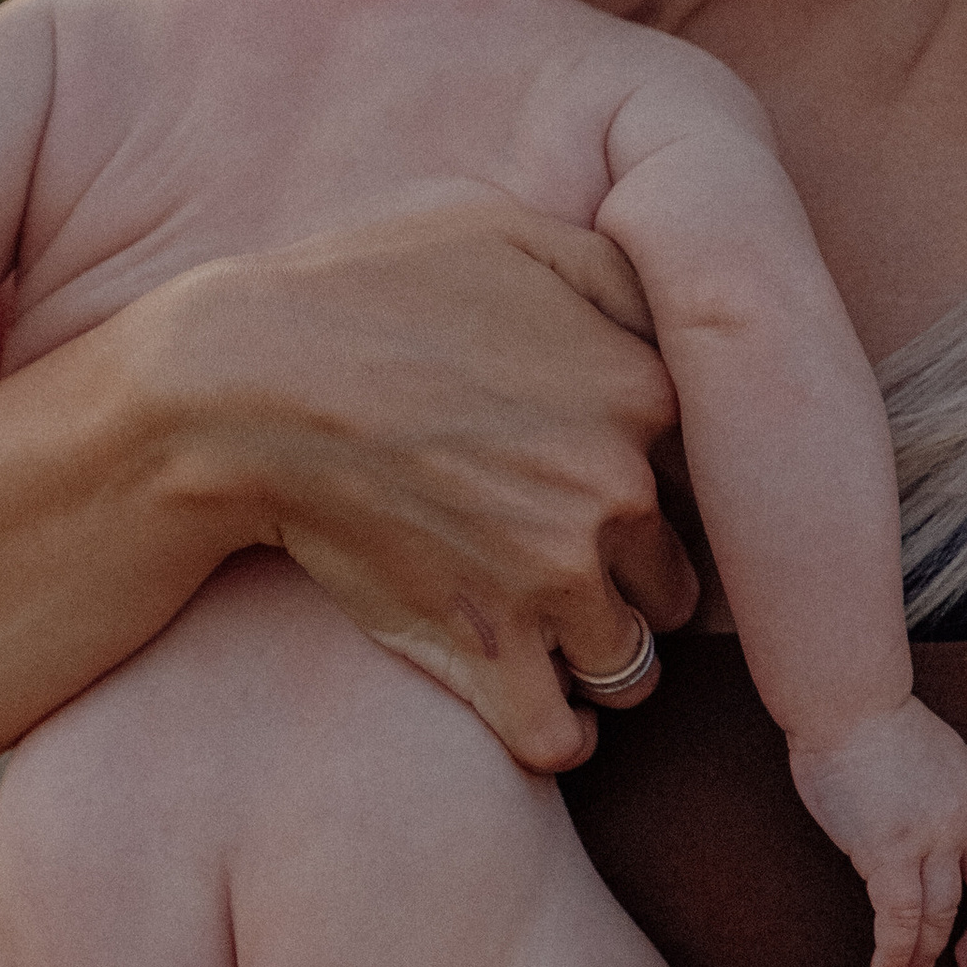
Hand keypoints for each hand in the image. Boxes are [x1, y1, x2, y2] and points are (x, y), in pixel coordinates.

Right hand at [179, 191, 700, 772]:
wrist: (245, 383)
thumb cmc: (367, 286)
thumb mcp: (509, 230)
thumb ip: (618, 271)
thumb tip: (679, 310)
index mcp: (644, 392)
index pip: (720, 474)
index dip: (676, 487)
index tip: (633, 491)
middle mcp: (619, 495)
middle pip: (680, 578)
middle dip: (640, 580)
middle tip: (581, 564)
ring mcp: (557, 583)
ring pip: (633, 663)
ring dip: (604, 658)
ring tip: (559, 636)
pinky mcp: (486, 651)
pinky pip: (559, 736)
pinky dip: (558, 735)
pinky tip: (547, 712)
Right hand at [790, 703, 966, 966]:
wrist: (846, 701)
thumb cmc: (868, 718)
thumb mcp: (929, 748)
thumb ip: (934, 786)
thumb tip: (914, 817)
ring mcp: (932, 836)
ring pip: (943, 912)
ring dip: (925, 955)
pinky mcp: (890, 851)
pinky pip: (900, 919)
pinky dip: (894, 953)